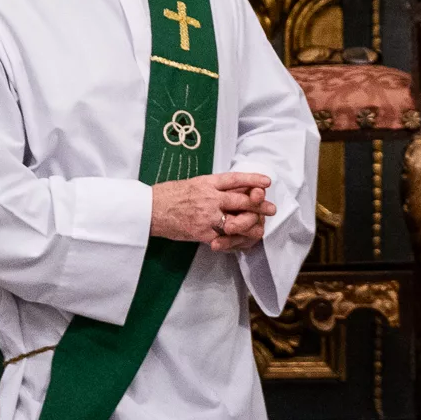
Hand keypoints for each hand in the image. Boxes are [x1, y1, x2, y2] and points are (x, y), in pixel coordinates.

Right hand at [151, 171, 274, 248]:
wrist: (149, 210)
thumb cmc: (170, 195)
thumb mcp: (193, 183)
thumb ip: (213, 187)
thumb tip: (235, 189)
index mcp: (207, 182)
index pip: (235, 179)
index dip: (253, 180)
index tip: (267, 182)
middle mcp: (210, 197)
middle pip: (241, 200)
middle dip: (259, 205)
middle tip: (271, 209)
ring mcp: (206, 216)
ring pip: (237, 220)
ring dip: (251, 224)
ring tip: (260, 226)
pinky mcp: (201, 232)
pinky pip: (224, 237)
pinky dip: (234, 240)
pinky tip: (241, 240)